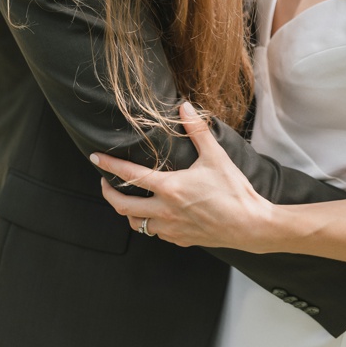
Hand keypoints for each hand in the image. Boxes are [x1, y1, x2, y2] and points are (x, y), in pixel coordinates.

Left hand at [93, 102, 273, 250]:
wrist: (249, 224)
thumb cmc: (234, 190)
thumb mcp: (216, 157)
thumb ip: (197, 131)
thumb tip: (184, 107)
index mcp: (169, 188)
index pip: (130, 175)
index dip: (109, 166)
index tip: (95, 159)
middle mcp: (164, 210)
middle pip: (123, 206)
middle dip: (108, 194)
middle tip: (104, 184)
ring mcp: (170, 228)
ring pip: (136, 224)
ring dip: (129, 212)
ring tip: (129, 201)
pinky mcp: (180, 239)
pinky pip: (156, 233)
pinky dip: (151, 223)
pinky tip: (158, 216)